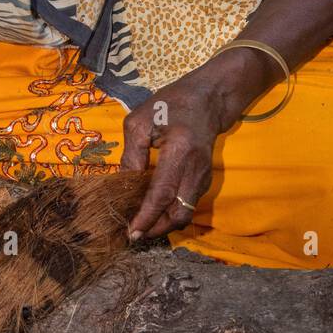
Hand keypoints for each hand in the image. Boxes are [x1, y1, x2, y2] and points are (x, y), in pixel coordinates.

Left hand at [121, 66, 243, 240]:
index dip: (146, 217)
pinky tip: (154, 209)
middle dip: (157, 229)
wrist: (209, 99)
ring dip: (164, 223)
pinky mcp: (205, 179)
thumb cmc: (171, 105)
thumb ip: (131, 154)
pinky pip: (187, 204)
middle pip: (179, 214)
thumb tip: (123, 186)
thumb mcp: (141, 122)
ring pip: (185, 213)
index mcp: (180, 151)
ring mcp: (204, 176)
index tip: (130, 233)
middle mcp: (196, 169)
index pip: (162, 194)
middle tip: (134, 233)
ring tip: (141, 223)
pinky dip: (171, 212)